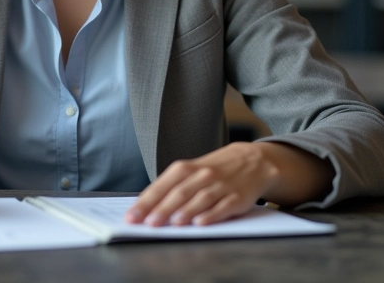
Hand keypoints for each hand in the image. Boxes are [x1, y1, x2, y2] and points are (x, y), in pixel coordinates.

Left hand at [124, 142, 279, 226]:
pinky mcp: (237, 197)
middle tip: (148, 223)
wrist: (251, 161)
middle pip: (179, 193)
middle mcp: (202, 175)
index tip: (132, 216)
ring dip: (186, 211)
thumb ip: (172, 188)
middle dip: (162, 209)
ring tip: (173, 224)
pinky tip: (201, 223)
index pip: (162, 185)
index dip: (146, 201)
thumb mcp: (191, 171)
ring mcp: (220, 186)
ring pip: (200, 199)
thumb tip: (147, 207)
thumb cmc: (214, 170)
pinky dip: (211, 215)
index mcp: (185, 168)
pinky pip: (223, 206)